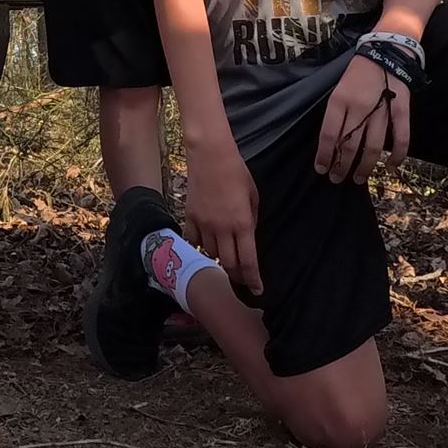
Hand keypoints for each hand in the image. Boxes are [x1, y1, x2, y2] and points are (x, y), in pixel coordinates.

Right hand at [179, 141, 260, 298]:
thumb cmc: (237, 172)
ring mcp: (204, 224)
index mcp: (242, 224)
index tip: (257, 291)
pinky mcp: (190, 217)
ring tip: (226, 255)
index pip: (248, 262)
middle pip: (229, 264)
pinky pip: (193, 241)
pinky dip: (200, 245)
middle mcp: (222, 229)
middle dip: (237, 276)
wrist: (210, 156)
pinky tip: (206, 242)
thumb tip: (248, 236)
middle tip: (242, 280)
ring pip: (211, 254)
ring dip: (220, 258)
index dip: (253, 280)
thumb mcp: (253, 196)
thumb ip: (251, 220)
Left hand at [317, 55, 409, 184]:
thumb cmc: (357, 73)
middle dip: (341, 166)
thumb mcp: (338, 90)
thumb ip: (336, 115)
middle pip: (349, 145)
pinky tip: (390, 166)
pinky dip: (397, 155)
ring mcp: (382, 110)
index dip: (325, 156)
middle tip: (337, 179)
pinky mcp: (402, 110)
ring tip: (358, 179)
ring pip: (372, 147)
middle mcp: (359, 107)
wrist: (385, 51)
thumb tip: (332, 143)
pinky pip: (401, 138)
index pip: (329, 135)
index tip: (321, 169)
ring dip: (365, 167)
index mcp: (339, 101)